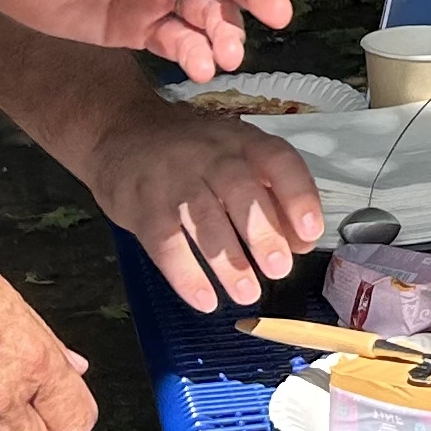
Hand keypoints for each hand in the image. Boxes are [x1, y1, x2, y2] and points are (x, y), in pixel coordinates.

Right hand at [87, 107, 326, 309]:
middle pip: (239, 190)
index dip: (298, 196)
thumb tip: (300, 242)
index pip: (277, 160)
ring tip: (247, 293)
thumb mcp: (234, 158)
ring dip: (228, 261)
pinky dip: (185, 274)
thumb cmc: (191, 154)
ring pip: (203, 219)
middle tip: (278, 270)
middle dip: (262, 233)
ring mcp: (173, 180)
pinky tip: (204, 299)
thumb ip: (270, 196)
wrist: (120, 132)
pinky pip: (165, 243)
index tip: (310, 233)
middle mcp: (210, 155)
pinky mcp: (143, 207)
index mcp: (242, 142)